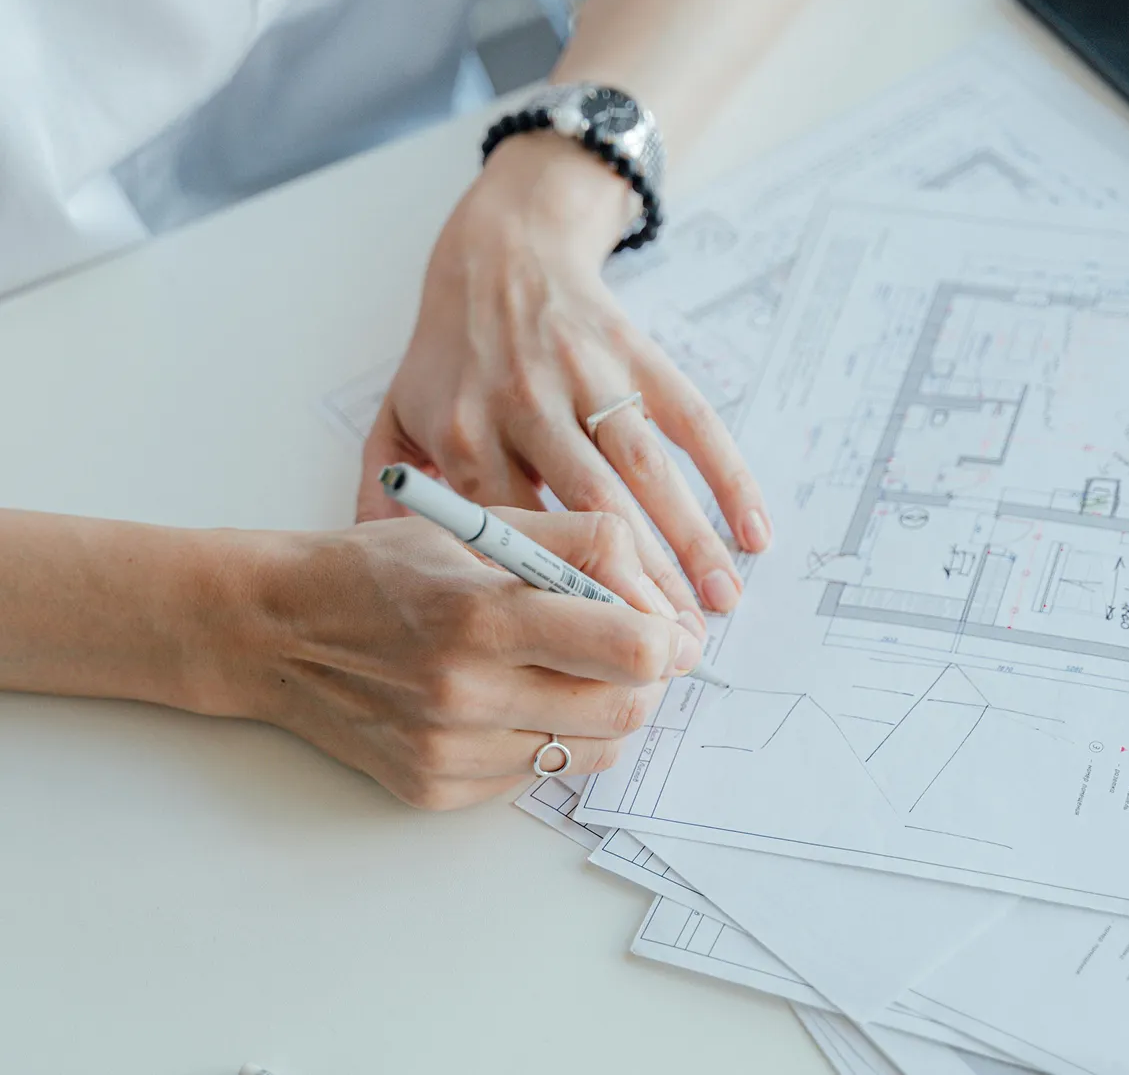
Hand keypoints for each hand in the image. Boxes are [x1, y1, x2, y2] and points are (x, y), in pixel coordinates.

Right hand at [232, 508, 703, 809]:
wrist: (276, 627)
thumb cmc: (379, 566)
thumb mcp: (477, 526)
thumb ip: (580, 546)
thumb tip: (658, 598)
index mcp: (482, 615)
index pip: (629, 649)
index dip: (664, 636)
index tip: (661, 624)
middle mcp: (466, 694)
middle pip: (625, 711)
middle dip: (645, 679)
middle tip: (625, 647)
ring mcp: (449, 753)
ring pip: (587, 750)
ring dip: (598, 709)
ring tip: (563, 667)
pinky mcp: (435, 789)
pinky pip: (533, 774)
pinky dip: (542, 736)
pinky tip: (507, 697)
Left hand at [356, 134, 771, 617]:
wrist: (501, 252)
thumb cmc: (449, 353)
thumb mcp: (395, 417)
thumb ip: (384, 494)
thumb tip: (378, 577)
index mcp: (466, 434)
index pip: (514, 535)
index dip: (556, 598)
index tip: (588, 657)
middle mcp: (529, 406)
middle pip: (590, 511)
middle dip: (637, 587)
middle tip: (673, 649)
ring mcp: (590, 377)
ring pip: (646, 472)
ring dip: (690, 542)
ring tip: (720, 603)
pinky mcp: (638, 355)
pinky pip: (693, 419)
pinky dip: (729, 474)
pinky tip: (753, 528)